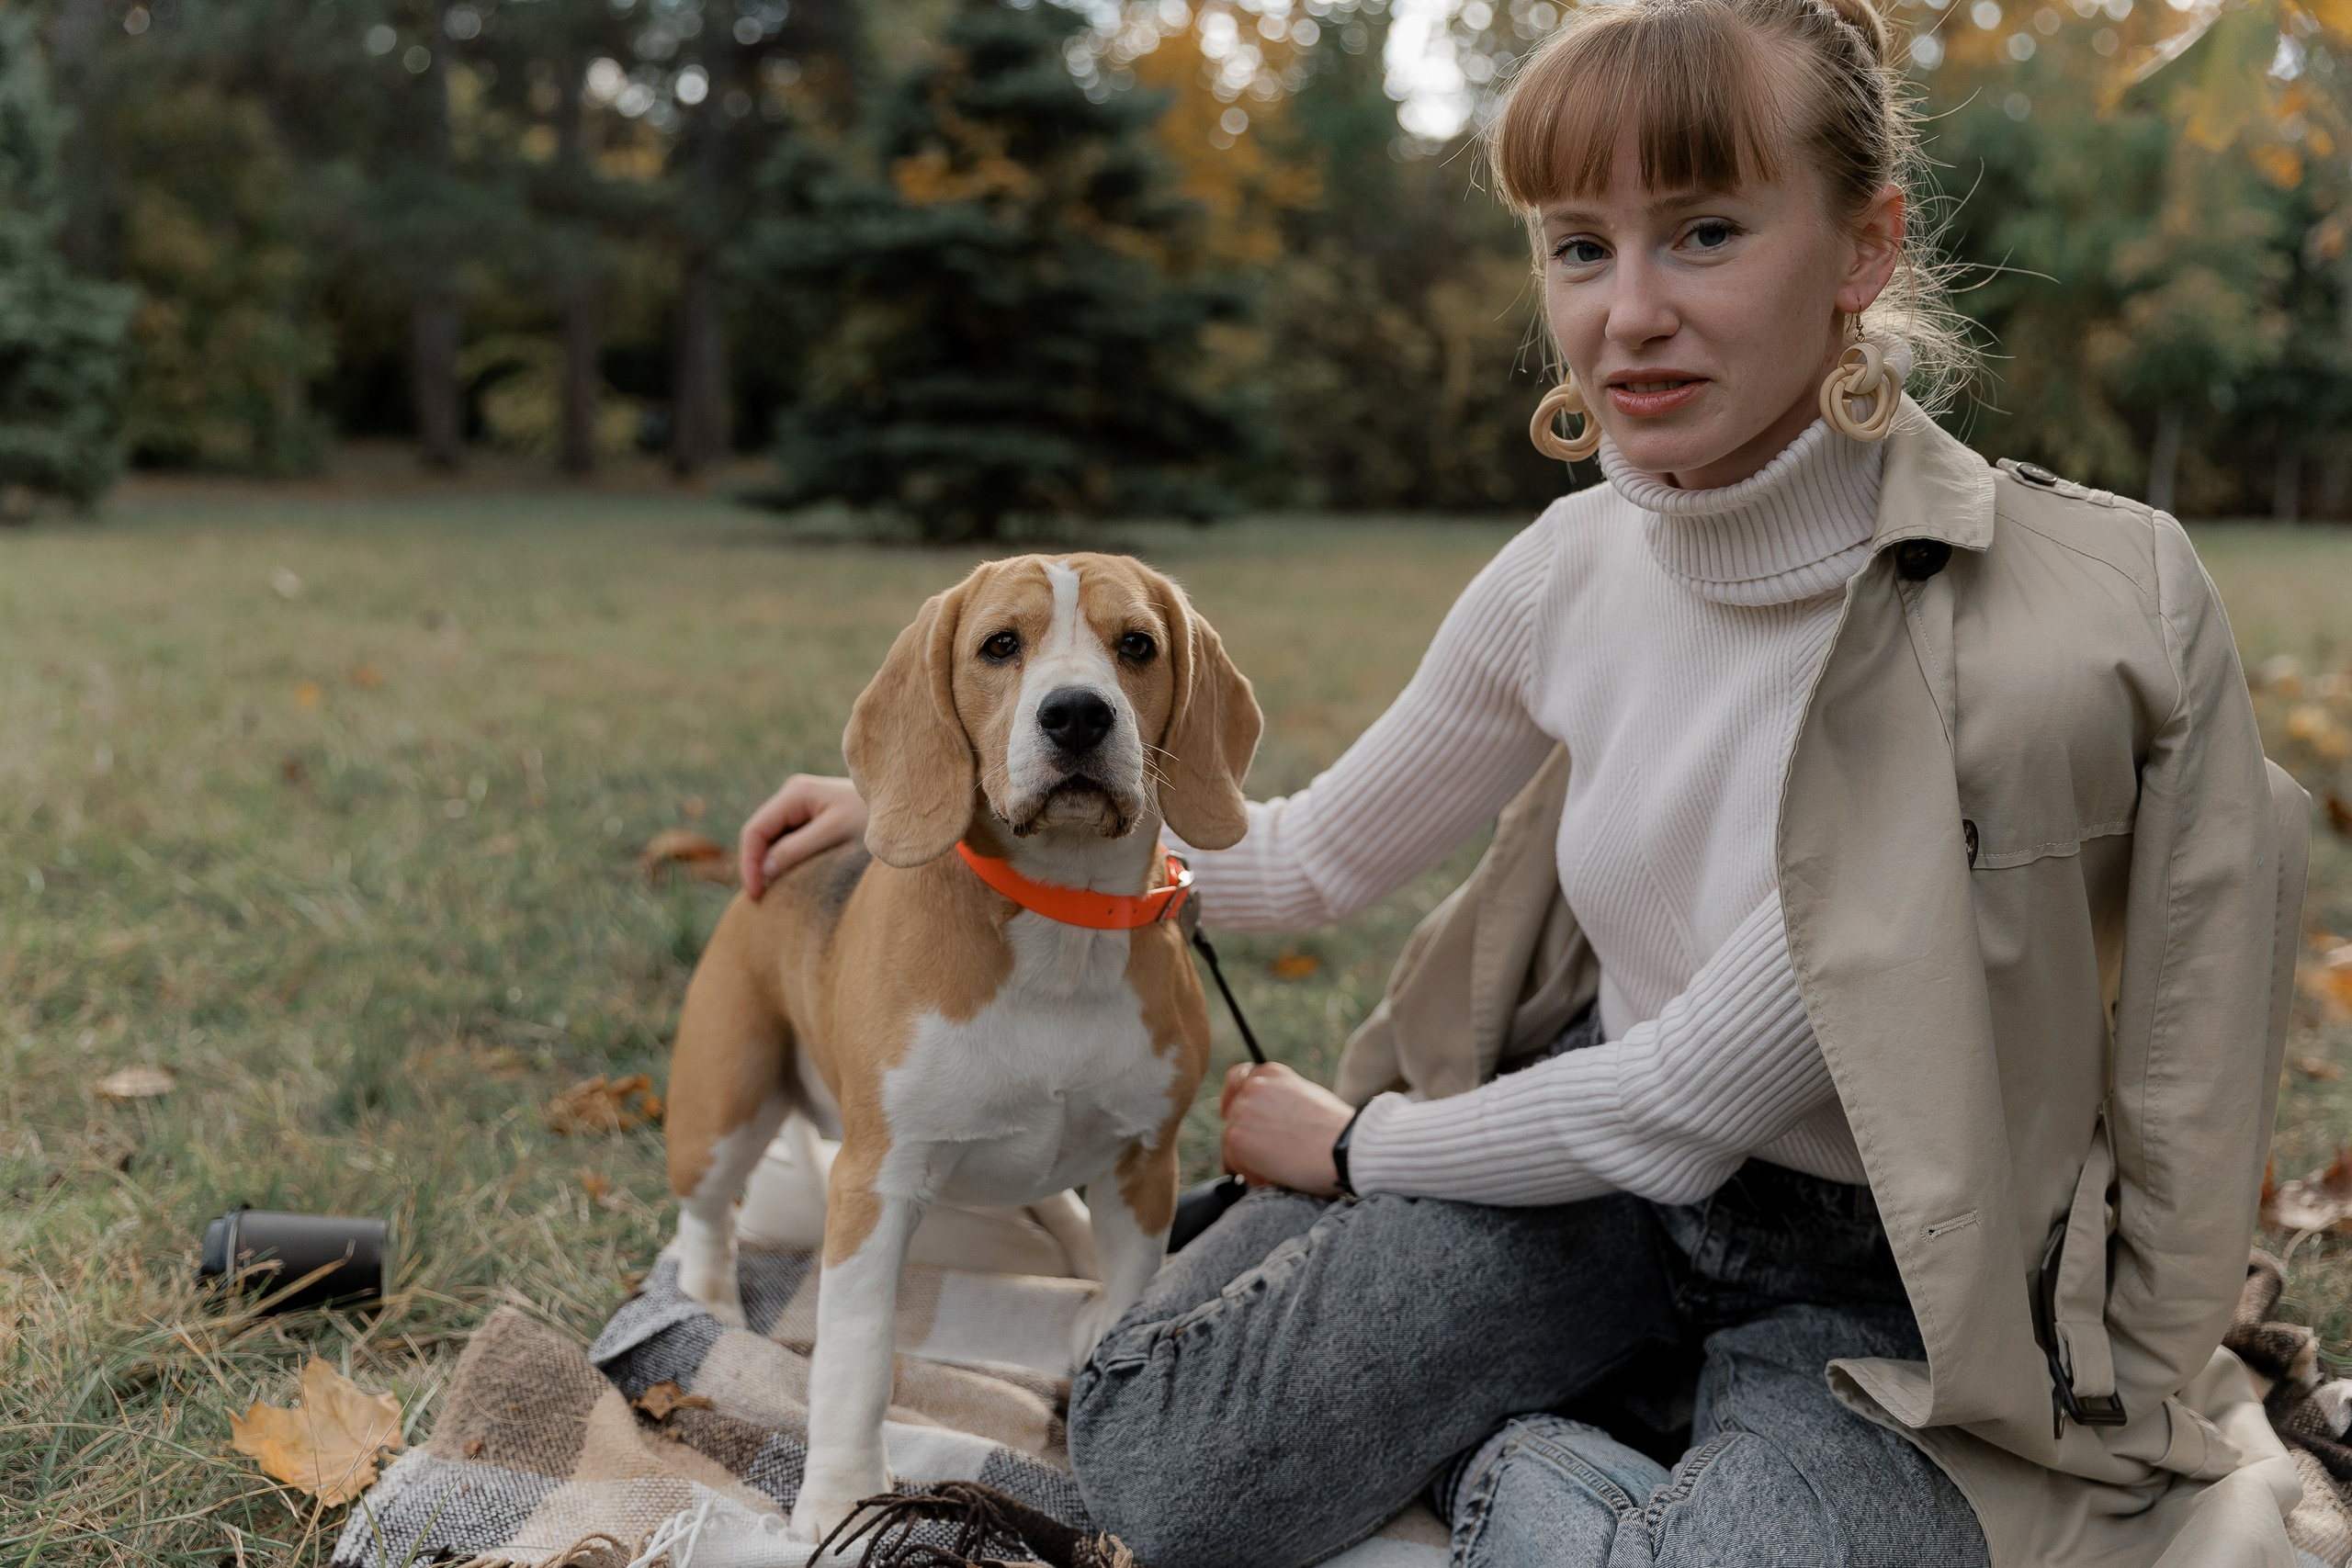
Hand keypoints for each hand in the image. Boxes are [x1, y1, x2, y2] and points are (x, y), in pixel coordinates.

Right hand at [739, 774, 868, 898]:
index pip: (755, 830)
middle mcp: (795, 796)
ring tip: (774, 896)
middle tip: (761, 902)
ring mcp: (804, 808)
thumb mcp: (836, 834)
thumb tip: (765, 870)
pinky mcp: (815, 821)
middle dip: (757, 867)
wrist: (907, 808)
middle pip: (761, 836)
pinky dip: (787, 863)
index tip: (756, 896)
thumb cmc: (875, 817)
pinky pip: (790, 844)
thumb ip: (798, 849)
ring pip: (774, 842)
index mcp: (796, 793)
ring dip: (771, 867)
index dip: (749, 864)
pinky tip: (792, 883)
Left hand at [1218, 1062, 1356, 1196]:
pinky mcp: (1236, 1138)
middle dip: (1246, 1136)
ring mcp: (1242, 1110)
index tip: (1234, 1117)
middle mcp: (1254, 1085)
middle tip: (1267, 1157)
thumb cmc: (1337, 1129)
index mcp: (1272, 1072)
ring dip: (1248, 1158)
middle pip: (1233, 1115)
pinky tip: (1269, 1178)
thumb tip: (1270, 1117)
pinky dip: (1247, 1173)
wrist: (1345, 1146)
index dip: (1234, 1100)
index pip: (1239, 1079)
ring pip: (1231, 1140)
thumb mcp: (1309, 1096)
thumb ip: (1283, 1098)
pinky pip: (1230, 1160)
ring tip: (1274, 1171)